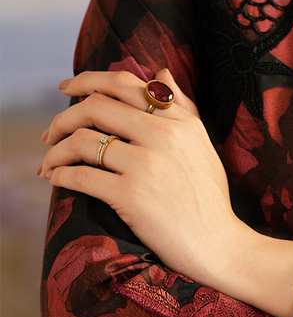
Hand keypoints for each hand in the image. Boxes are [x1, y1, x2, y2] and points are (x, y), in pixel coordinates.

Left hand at [38, 68, 292, 316]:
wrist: (219, 245)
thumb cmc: (209, 198)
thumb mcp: (202, 144)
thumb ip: (182, 106)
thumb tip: (162, 71)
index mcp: (179, 120)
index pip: (123, 84)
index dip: (86, 81)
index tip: (66, 89)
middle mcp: (162, 135)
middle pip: (94, 107)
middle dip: (62, 117)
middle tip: (50, 134)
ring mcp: (145, 165)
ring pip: (81, 140)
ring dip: (55, 151)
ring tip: (49, 163)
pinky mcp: (130, 196)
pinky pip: (81, 176)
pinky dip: (60, 175)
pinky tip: (57, 180)